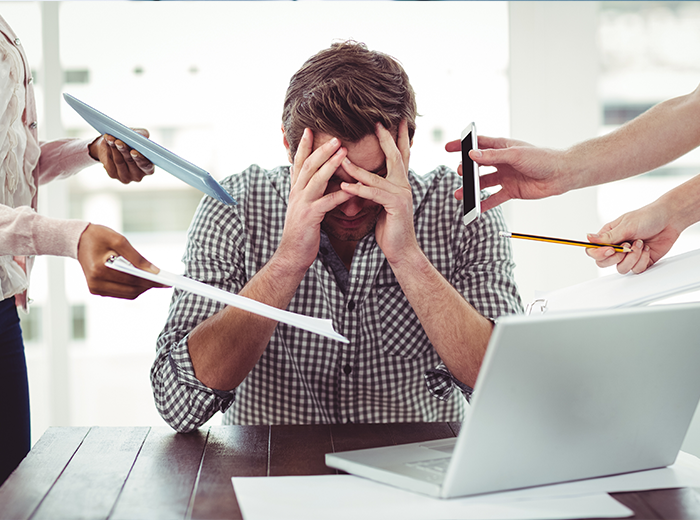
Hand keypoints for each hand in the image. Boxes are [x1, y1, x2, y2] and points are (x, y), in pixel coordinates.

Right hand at [77, 224, 165, 298]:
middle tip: (164, 281)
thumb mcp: (120, 240)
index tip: (166, 281)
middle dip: (149, 286)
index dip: (151, 281)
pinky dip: (133, 288)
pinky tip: (141, 280)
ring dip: (142, 288)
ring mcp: (95, 289)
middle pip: (131, 290)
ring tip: (155, 280)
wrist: (78, 240)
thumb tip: (155, 271)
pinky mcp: (97, 290)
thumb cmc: (99, 237)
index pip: (132, 279)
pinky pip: (121, 293)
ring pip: (127, 294)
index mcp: (100, 270)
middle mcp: (96, 283)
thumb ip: (137, 258)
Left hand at [88, 130, 154, 183]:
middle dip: (124, 150)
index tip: (133, 151)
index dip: (140, 158)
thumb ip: (143, 135)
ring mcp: (125, 176)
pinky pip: (110, 161)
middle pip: (130, 162)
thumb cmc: (130, 142)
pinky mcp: (113, 174)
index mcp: (148, 168)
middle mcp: (138, 175)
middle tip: (118, 141)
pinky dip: (108, 149)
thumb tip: (142, 135)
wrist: (114, 147)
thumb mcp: (138, 136)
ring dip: (114, 148)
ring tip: (110, 138)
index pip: (146, 165)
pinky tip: (107, 142)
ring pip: (119, 161)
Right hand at [279, 128, 351, 269]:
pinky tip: (352, 188)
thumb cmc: (302, 231)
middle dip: (321, 149)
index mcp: (296, 190)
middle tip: (336, 136)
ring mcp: (302, 204)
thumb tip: (313, 179)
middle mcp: (297, 193)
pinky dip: (340, 194)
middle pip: (309, 166)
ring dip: (330, 164)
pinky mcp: (310, 217)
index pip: (299, 163)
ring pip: (316, 179)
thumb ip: (308, 192)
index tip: (310, 129)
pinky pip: (327, 202)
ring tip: (344, 152)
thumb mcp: (303, 207)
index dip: (304, 146)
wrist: (292, 254)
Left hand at [340, 120, 415, 263]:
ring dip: (356, 168)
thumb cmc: (389, 228)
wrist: (401, 250)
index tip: (392, 121)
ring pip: (376, 177)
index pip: (400, 155)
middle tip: (377, 122)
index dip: (397, 138)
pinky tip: (345, 186)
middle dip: (386, 138)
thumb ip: (375, 189)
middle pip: (395, 156)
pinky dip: (358, 189)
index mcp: (400, 183)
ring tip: (341, 158)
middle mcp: (404, 185)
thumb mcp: (381, 204)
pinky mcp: (395, 206)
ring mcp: (401, 195)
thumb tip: (362, 179)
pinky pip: (373, 194)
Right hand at [444, 135, 567, 211]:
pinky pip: (494, 198)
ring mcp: (505, 177)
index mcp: (502, 147)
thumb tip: (472, 155)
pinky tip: (475, 208)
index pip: (478, 145)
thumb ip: (493, 156)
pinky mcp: (511, 191)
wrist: (560, 175)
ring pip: (483, 183)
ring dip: (471, 189)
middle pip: (478, 166)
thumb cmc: (542, 158)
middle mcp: (502, 162)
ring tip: (460, 194)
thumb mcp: (515, 155)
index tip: (448, 148)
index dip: (462, 145)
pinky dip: (484, 204)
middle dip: (466, 170)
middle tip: (460, 173)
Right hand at [585, 201, 680, 273]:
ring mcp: (627, 256)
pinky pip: (635, 270)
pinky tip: (646, 249)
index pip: (593, 250)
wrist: (670, 220)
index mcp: (608, 236)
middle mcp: (616, 247)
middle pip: (603, 263)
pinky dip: (642, 260)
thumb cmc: (648, 217)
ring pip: (621, 268)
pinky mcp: (640, 261)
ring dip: (632, 257)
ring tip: (640, 244)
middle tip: (627, 247)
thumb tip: (588, 238)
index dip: (599, 253)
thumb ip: (608, 236)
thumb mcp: (626, 225)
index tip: (611, 249)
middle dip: (617, 257)